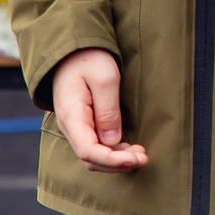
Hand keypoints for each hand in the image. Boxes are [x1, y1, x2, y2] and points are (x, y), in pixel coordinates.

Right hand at [51, 47, 148, 172]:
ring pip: (93, 156)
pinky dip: (112, 152)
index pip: (89, 151)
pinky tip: (128, 149)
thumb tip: (113, 141)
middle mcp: (70, 127)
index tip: (136, 159)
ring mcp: (75, 127)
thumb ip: (108, 111)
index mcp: (72, 117)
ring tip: (140, 154)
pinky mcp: (82, 125)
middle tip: (144, 157)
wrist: (72, 50)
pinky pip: (94, 146)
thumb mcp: (105, 78)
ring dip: (116, 160)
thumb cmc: (89, 59)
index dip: (113, 160)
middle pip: (91, 159)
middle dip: (117, 164)